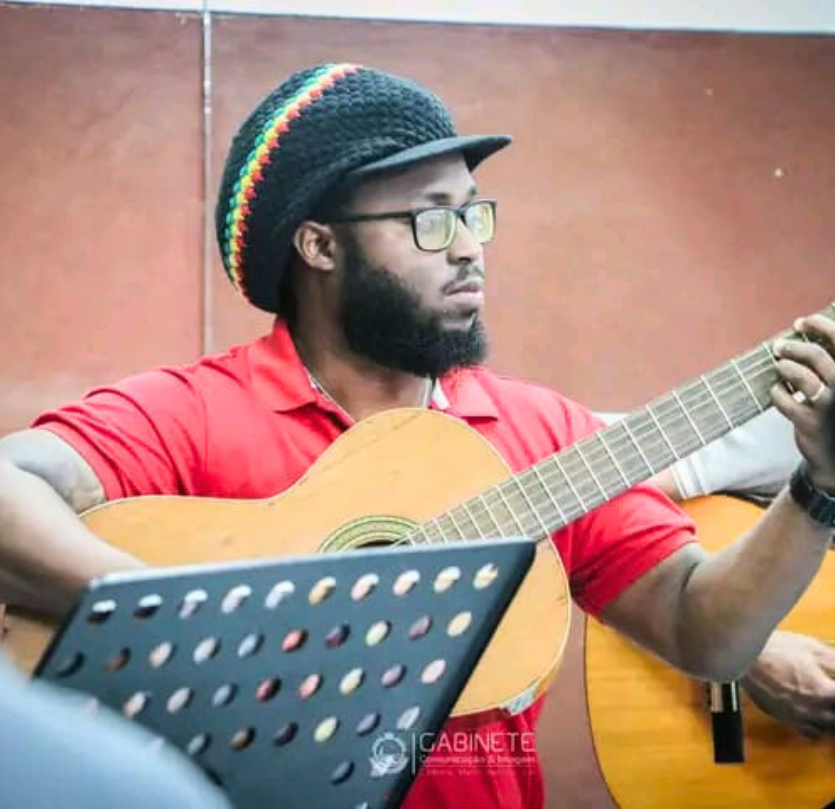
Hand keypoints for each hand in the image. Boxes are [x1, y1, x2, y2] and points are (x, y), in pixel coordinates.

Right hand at [742, 630, 834, 737]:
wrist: (744, 656)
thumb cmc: (774, 649)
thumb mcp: (811, 648)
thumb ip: (834, 660)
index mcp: (823, 692)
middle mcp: (811, 710)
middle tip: (832, 697)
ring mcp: (795, 716)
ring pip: (824, 732)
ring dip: (829, 722)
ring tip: (828, 710)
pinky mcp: (781, 716)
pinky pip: (806, 732)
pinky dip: (815, 728)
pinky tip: (814, 716)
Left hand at [771, 312, 834, 491]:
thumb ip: (828, 359)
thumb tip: (803, 329)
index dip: (820, 326)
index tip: (800, 323)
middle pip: (817, 357)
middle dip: (793, 347)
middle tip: (778, 347)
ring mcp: (830, 406)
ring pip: (801, 377)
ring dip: (784, 368)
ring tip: (779, 367)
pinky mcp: (810, 423)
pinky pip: (785, 399)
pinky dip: (776, 392)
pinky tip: (779, 391)